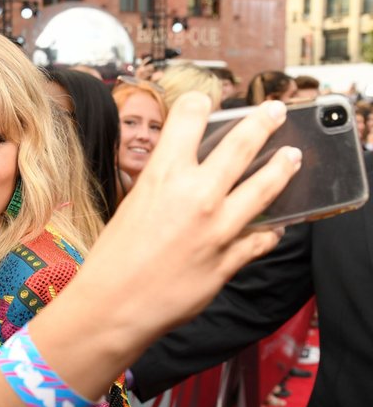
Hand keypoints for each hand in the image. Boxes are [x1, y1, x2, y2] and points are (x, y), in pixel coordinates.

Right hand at [82, 93, 300, 332]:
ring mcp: (218, 228)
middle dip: (262, 121)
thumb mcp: (131, 205)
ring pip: (266, 186)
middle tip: (274, 111)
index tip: (207, 102)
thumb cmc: (113, 257)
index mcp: (163, 175)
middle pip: (242, 144)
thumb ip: (162, 185)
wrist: (114, 304)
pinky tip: (278, 225)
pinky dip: (272, 229)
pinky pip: (263, 238)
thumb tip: (183, 175)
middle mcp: (196, 195)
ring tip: (293, 157)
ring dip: (282, 167)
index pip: (189, 117)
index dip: (199, 104)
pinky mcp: (230, 259)